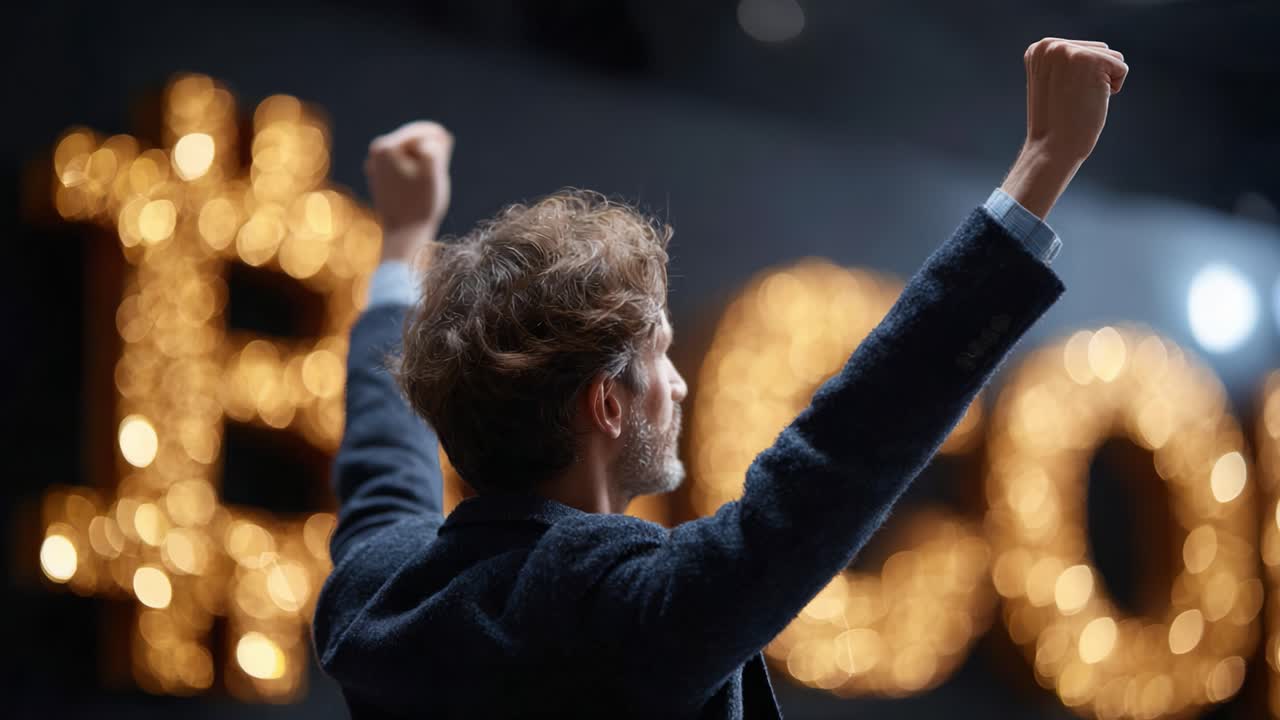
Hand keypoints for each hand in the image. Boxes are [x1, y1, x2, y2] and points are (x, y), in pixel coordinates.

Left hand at [365, 121, 453, 262]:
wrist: (404, 235)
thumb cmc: (420, 204)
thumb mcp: (433, 171)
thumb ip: (436, 146)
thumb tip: (436, 136)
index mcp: (386, 146)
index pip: (425, 131)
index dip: (441, 148)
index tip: (440, 169)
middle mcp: (376, 152)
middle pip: (417, 141)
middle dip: (430, 157)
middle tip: (430, 182)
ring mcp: (377, 165)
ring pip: (413, 155)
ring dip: (424, 167)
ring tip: (423, 189)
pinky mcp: (381, 178)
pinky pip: (406, 167)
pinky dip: (416, 175)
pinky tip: (416, 192)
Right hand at [1001, 38, 1128, 219]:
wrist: (1052, 147)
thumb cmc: (1055, 122)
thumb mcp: (1053, 83)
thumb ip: (1066, 63)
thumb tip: (1086, 58)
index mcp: (1039, 49)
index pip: (1083, 49)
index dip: (1080, 78)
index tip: (1061, 96)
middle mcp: (1051, 45)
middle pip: (1099, 49)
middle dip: (1094, 78)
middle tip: (1071, 100)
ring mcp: (1070, 51)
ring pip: (1112, 57)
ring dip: (1104, 82)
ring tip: (1080, 100)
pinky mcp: (1091, 61)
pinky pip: (1122, 68)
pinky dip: (1113, 89)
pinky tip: (1090, 101)